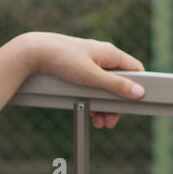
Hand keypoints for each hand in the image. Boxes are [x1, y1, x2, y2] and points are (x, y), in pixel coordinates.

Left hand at [25, 32, 144, 127]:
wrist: (34, 52)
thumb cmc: (64, 60)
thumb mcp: (92, 77)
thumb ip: (116, 85)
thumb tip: (138, 92)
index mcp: (111, 53)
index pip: (135, 69)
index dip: (137, 87)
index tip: (132, 105)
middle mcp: (103, 55)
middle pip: (119, 81)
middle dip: (116, 103)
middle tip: (111, 121)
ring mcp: (91, 59)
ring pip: (105, 84)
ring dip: (104, 103)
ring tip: (98, 121)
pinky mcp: (79, 65)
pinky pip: (93, 83)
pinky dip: (93, 97)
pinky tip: (89, 110)